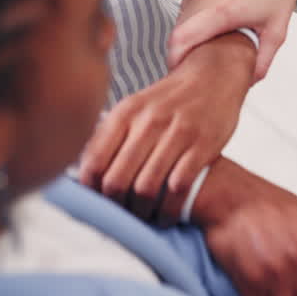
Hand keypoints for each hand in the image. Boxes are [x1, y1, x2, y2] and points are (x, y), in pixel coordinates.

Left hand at [78, 33, 251, 221]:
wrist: (215, 76)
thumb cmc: (170, 100)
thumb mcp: (135, 107)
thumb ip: (110, 135)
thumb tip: (82, 175)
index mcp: (126, 112)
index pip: (94, 162)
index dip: (90, 192)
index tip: (96, 205)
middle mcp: (149, 121)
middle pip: (117, 180)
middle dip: (116, 207)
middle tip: (122, 218)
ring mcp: (178, 132)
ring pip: (147, 188)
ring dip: (142, 212)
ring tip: (144, 219)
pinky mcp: (204, 144)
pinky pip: (179, 187)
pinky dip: (169, 209)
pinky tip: (167, 214)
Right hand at [169, 0, 296, 81]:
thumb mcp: (277, 30)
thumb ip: (261, 61)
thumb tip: (248, 83)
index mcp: (222, 8)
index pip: (180, 41)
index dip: (175, 61)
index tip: (182, 73)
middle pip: (179, 32)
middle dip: (186, 50)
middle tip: (202, 61)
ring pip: (181, 17)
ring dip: (192, 31)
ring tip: (214, 36)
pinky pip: (186, 2)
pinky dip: (195, 14)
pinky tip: (215, 15)